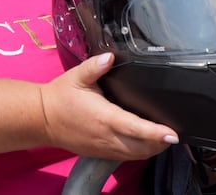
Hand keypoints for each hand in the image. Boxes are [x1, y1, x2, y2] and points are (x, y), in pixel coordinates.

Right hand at [38, 54, 177, 160]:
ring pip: (134, 155)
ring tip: (164, 139)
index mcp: (104, 116)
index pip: (135, 128)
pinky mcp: (99, 152)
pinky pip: (125, 157)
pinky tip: (146, 144)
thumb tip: (110, 57)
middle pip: (140, 147)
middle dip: (160, 143)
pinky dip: (139, 153)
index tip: (172, 133)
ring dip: (152, 149)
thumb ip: (96, 66)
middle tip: (174, 133)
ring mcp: (103, 147)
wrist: (41, 119)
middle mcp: (106, 136)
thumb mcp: (77, 76)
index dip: (155, 132)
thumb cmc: (60, 97)